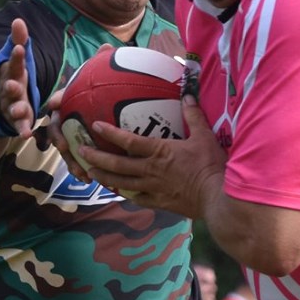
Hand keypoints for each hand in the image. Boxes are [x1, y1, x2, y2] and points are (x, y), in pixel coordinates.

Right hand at [0, 19, 36, 138]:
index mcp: (11, 73)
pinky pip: (19, 126)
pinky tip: (26, 134)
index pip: (14, 63)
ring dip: (17, 110)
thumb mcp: (16, 61)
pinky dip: (21, 130)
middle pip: (10, 87)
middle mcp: (9, 89)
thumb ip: (18, 41)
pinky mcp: (16, 121)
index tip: (19, 48)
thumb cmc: (12, 77)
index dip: (16, 57)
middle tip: (11, 85)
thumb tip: (18, 19)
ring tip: (21, 111)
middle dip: (10, 86)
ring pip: (13, 108)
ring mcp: (11, 106)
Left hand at [79, 97, 225, 216]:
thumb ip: (193, 116)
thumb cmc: (211, 166)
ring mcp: (153, 188)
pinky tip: (119, 193)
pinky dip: (126, 195)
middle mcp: (150, 170)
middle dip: (97, 157)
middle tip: (81, 152)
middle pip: (117, 164)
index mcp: (159, 152)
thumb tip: (188, 96)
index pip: (129, 141)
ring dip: (104, 177)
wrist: (217, 197)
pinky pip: (137, 199)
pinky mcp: (159, 202)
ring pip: (122, 183)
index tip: (95, 126)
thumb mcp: (204, 136)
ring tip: (91, 173)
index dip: (110, 133)